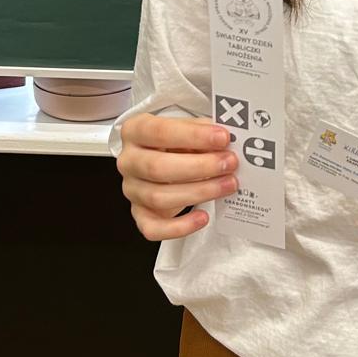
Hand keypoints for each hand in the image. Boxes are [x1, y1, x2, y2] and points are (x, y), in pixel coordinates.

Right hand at [115, 112, 239, 240]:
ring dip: (199, 192)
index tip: (222, 138)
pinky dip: (179, 227)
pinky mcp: (140, 215)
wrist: (165, 160)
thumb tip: (228, 140)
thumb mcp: (187, 128)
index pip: (160, 131)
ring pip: (158, 197)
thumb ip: (203, 130)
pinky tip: (202, 217)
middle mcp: (129, 161)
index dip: (193, 136)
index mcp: (135, 130)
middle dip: (200, 166)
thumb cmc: (177, 142)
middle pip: (157, 167)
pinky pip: (153, 228)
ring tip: (227, 185)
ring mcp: (132, 190)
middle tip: (229, 163)